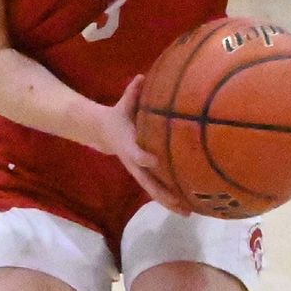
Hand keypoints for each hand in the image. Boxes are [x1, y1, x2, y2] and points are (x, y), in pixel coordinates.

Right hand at [97, 75, 192, 214]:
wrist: (103, 133)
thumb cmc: (117, 117)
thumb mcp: (122, 104)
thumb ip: (132, 93)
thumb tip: (141, 77)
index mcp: (128, 146)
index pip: (136, 154)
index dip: (144, 158)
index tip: (156, 161)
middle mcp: (134, 163)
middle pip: (148, 182)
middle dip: (164, 193)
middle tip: (181, 203)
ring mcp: (139, 172)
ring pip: (153, 190)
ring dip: (169, 202)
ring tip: (187, 212)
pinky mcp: (144, 175)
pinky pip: (156, 189)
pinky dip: (169, 199)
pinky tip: (186, 206)